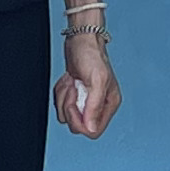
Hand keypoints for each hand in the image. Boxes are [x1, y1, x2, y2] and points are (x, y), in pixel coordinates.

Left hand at [54, 24, 120, 138]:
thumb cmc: (91, 55)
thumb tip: (91, 129)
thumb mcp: (97, 80)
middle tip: (73, 89)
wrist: (80, 40)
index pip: (93, 131)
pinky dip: (60, 93)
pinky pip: (61, 106)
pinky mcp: (74, 97)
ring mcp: (85, 101)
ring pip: (66, 116)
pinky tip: (68, 80)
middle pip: (77, 125)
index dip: (79, 122)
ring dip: (64, 98)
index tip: (75, 104)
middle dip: (69, 107)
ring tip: (71, 82)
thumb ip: (94, 106)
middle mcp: (98, 106)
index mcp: (109, 104)